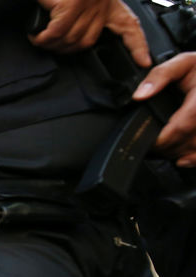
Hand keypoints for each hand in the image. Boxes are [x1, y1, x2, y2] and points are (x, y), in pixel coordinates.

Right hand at [30, 0, 150, 67]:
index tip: (143, 62)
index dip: (137, 45)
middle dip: (63, 49)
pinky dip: (42, 37)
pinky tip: (35, 35)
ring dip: (50, 44)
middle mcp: (101, 2)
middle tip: (48, 44)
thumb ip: (82, 15)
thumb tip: (71, 38)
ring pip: (70, 39)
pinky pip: (56, 32)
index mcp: (108, 2)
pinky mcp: (71, 5)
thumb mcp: (76, 2)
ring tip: (39, 39)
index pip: (129, 25)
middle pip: (86, 41)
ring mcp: (86, 3)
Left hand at [133, 52, 195, 166]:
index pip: (182, 126)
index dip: (163, 138)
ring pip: (195, 149)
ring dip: (177, 153)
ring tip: (162, 149)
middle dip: (166, 147)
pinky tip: (181, 160)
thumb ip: (160, 76)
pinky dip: (193, 159)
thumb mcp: (183, 63)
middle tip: (149, 146)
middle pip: (188, 141)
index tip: (147, 142)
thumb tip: (139, 95)